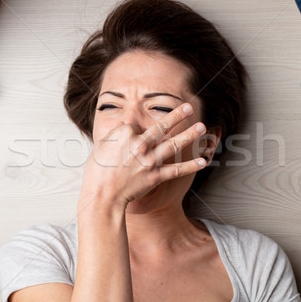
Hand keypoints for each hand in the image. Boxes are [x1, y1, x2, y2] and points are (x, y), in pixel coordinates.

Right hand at [79, 103, 206, 208]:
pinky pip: (176, 170)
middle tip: (189, 106)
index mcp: (126, 134)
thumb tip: (125, 126)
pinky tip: (203, 161)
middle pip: (162, 126)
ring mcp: (150, 160)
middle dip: (178, 115)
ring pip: (174, 144)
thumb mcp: (101, 145)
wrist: (102, 194)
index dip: (136, 132)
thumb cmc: (97, 171)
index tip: (132, 140)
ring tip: (202, 127)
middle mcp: (140, 144)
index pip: (137, 127)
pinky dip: (190, 166)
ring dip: (189, 135)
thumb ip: (116, 134)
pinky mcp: (156, 176)